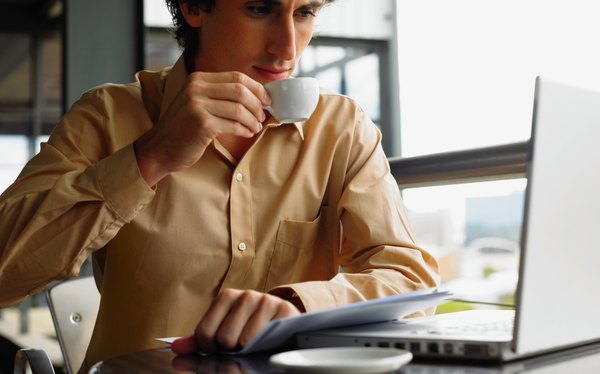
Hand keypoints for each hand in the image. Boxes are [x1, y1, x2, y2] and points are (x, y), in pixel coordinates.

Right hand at [134, 72, 270, 185]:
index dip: (257, 88)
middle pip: (241, 90)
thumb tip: (256, 96)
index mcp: (197, 79)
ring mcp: (197, 105)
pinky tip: (247, 134)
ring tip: (255, 127)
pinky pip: (234, 125)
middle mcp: (196, 89)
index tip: (266, 100)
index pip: (237, 77)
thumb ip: (219, 96)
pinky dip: (245, 130)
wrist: (159, 149)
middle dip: (258, 104)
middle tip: (263, 116)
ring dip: (253, 120)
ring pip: (240, 109)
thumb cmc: (183, 130)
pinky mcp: (202, 124)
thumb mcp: (197, 104)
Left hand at [171, 288, 300, 354]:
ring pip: (243, 340)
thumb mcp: (222, 331)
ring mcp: (265, 301)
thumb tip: (176, 349)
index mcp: (226, 297)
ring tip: (254, 342)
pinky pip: (263, 338)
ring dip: (247, 348)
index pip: (204, 332)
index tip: (219, 346)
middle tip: (240, 344)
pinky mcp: (283, 310)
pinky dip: (262, 346)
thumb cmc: (248, 328)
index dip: (209, 347)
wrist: (284, 322)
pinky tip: (267, 340)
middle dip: (230, 348)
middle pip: (224, 338)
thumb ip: (199, 340)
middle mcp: (245, 295)